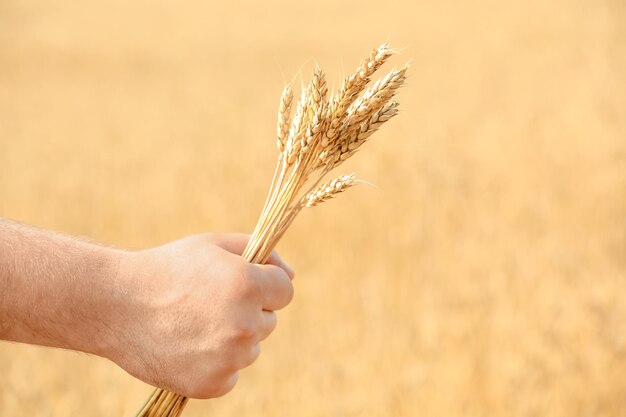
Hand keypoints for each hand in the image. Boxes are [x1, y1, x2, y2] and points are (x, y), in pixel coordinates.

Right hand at [104, 233, 294, 398]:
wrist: (117, 305)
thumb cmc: (169, 269)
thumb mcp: (215, 245)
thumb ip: (261, 253)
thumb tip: (290, 274)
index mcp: (248, 285)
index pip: (285, 291)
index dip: (264, 284)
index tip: (242, 284)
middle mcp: (244, 324)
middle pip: (268, 321)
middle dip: (249, 311)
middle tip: (210, 303)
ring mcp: (229, 358)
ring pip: (250, 348)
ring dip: (233, 339)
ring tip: (194, 324)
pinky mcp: (213, 384)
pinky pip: (231, 373)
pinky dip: (217, 364)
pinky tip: (189, 346)